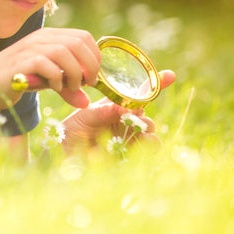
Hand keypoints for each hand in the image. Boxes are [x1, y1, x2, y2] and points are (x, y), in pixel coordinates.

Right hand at [0, 28, 100, 109]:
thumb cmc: (21, 80)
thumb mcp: (49, 81)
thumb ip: (67, 88)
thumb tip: (86, 102)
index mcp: (50, 36)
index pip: (83, 36)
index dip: (94, 56)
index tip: (92, 76)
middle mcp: (40, 38)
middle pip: (77, 42)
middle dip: (89, 65)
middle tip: (87, 83)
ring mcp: (29, 48)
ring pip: (64, 52)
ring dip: (75, 73)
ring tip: (72, 87)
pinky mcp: (21, 62)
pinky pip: (47, 65)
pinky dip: (57, 78)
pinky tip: (55, 87)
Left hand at [61, 69, 175, 149]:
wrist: (63, 152)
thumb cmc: (72, 129)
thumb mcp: (85, 115)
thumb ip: (104, 111)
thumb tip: (127, 108)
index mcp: (117, 108)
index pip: (140, 96)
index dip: (156, 83)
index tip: (169, 75)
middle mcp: (127, 124)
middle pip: (148, 120)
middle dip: (145, 120)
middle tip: (131, 120)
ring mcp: (129, 141)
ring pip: (151, 137)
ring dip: (147, 135)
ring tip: (135, 135)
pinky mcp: (129, 158)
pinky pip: (147, 155)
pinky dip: (143, 150)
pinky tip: (130, 149)